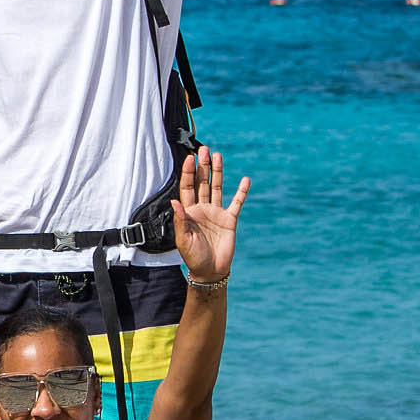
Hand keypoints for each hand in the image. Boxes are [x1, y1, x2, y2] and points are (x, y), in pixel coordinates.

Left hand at [171, 149, 249, 284]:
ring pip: (217, 188)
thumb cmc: (193, 257)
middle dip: (203, 166)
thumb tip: (174, 201)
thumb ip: (180, 220)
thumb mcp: (183, 240)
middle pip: (202, 183)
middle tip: (204, 149)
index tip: (190, 158)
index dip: (189, 173)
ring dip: (218, 172)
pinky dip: (241, 192)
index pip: (188, 187)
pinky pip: (236, 203)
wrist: (210, 270)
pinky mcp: (230, 220)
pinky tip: (245, 180)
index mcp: (189, 212)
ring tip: (218, 156)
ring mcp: (216, 213)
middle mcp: (202, 209)